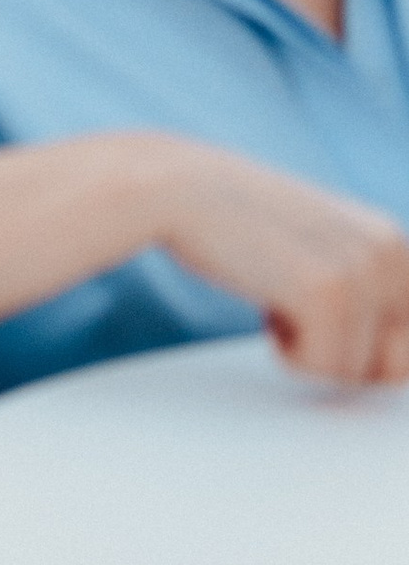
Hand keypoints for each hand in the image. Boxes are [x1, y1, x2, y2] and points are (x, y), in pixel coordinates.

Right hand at [153, 140, 408, 383]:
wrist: (179, 189)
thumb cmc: (240, 229)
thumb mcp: (323, 251)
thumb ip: (365, 293)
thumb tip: (390, 369)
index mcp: (396, 244)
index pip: (408, 345)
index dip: (363, 353)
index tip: (314, 318)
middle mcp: (392, 252)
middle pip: (396, 368)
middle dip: (346, 360)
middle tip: (299, 315)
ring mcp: (363, 270)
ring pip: (355, 375)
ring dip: (309, 354)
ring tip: (276, 298)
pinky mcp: (327, 290)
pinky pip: (323, 369)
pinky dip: (287, 354)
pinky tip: (265, 304)